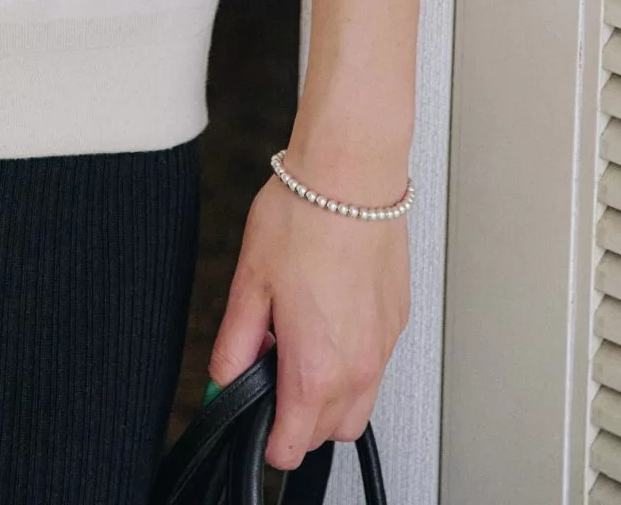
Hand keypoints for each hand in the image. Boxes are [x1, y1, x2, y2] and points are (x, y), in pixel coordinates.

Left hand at [207, 167, 408, 472]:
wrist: (352, 174)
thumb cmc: (303, 217)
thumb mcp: (249, 283)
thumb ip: (235, 344)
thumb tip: (224, 377)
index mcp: (315, 368)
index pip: (291, 446)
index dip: (264, 437)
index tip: (251, 413)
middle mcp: (357, 367)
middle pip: (326, 434)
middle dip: (296, 417)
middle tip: (270, 365)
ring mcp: (383, 347)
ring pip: (357, 407)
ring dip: (328, 396)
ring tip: (300, 341)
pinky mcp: (397, 323)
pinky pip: (374, 368)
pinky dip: (351, 362)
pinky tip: (328, 318)